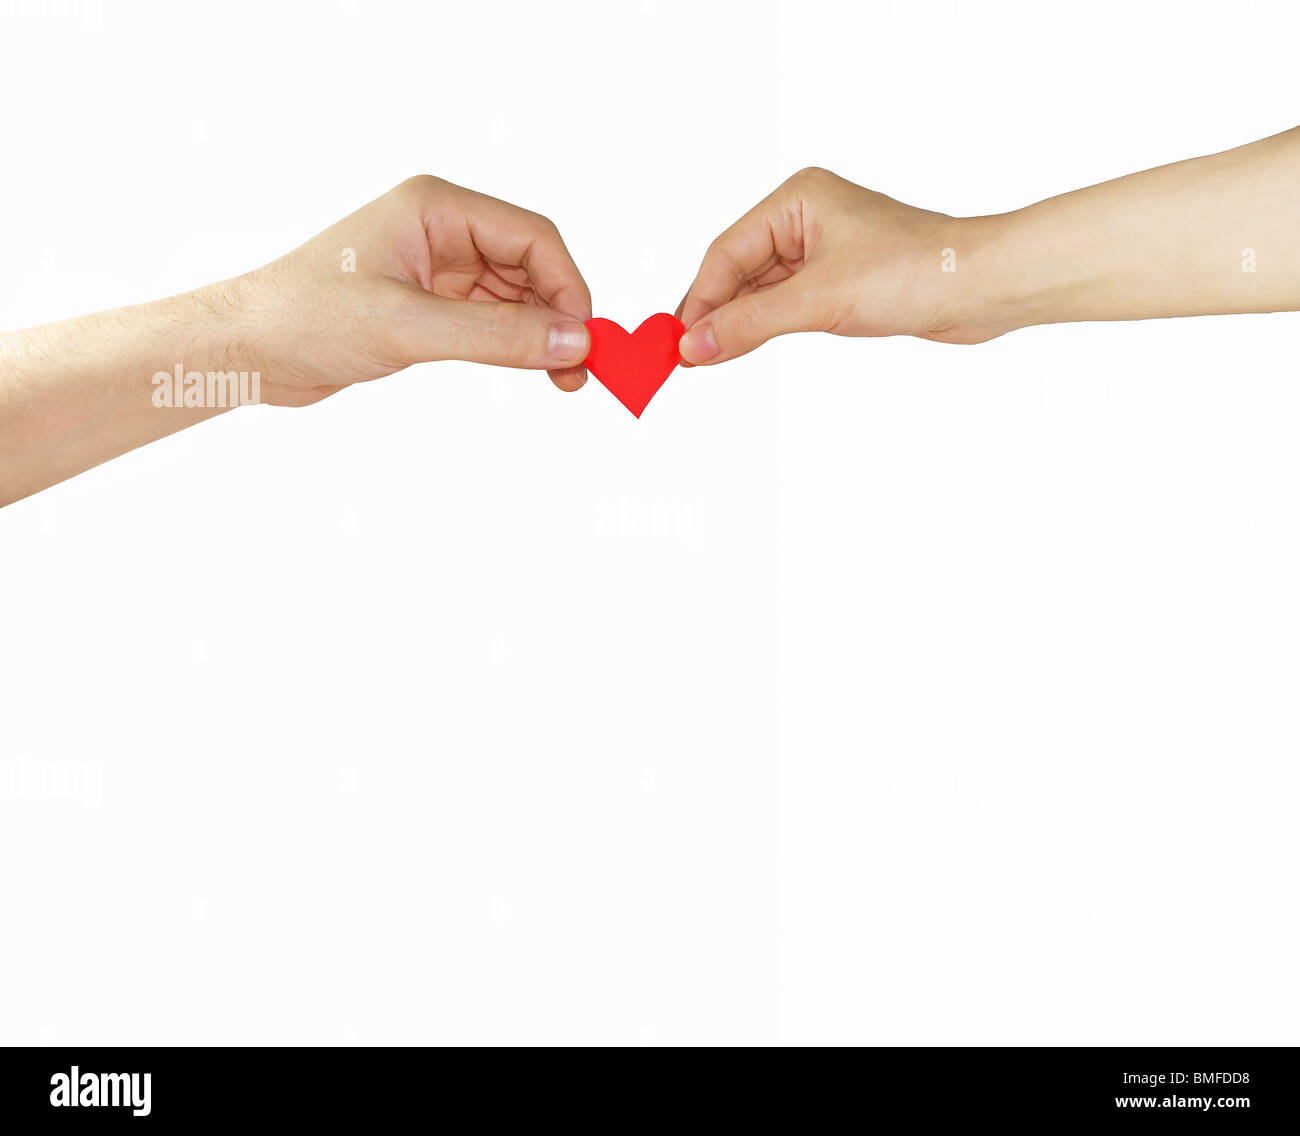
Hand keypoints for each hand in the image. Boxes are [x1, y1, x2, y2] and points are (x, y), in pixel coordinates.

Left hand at [225, 175, 592, 404]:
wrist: (248, 350)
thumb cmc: (305, 318)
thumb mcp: (408, 328)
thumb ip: (496, 336)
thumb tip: (572, 342)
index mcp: (436, 208)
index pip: (531, 237)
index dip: (568, 287)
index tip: (584, 339)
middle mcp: (442, 231)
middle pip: (531, 266)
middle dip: (559, 315)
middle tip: (578, 369)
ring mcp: (437, 269)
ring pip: (516, 298)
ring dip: (540, 335)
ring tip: (561, 379)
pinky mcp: (429, 306)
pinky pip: (491, 322)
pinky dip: (514, 346)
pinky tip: (530, 370)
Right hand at [675, 166, 999, 365]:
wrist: (980, 287)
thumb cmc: (914, 271)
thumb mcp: (818, 300)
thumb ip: (750, 324)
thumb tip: (695, 346)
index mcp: (797, 200)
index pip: (727, 253)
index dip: (699, 300)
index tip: (677, 343)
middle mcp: (806, 218)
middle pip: (738, 272)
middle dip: (713, 314)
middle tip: (682, 357)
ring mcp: (823, 251)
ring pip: (759, 292)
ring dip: (737, 324)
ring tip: (706, 359)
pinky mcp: (840, 281)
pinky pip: (785, 305)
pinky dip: (763, 328)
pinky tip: (742, 348)